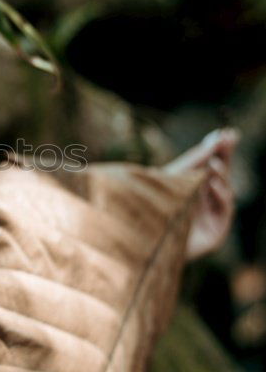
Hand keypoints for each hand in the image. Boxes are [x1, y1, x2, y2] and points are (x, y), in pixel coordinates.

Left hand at [163, 127, 238, 261]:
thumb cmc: (153, 208)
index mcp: (194, 189)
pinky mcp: (215, 234)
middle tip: (229, 139)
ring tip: (212, 164)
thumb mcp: (173, 177)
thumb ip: (195, 158)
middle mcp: (204, 202)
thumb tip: (218, 136)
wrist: (141, 238)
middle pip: (221, 176)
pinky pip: (225, 211)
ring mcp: (210, 218)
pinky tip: (213, 183)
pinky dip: (221, 196)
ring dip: (221, 176)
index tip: (228, 132)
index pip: (213, 166)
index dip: (221, 150)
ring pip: (226, 192)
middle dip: (225, 157)